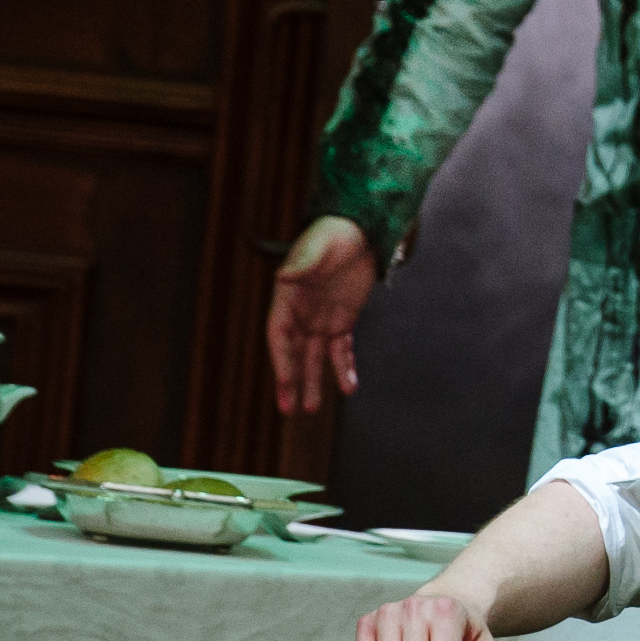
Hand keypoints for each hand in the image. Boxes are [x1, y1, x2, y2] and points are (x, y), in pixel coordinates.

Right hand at [266, 216, 377, 416]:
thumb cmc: (333, 235)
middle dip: (291, 381)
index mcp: (288, 297)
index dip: (281, 360)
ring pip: (314, 357)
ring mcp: (320, 318)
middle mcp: (301, 313)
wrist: (359, 231)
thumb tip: (285, 276)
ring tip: (312, 407)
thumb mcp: (319, 247)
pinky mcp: (342, 320)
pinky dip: (344, 367)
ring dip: (313, 381)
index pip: (279, 335)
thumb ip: (303, 264)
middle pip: (293, 353)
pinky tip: (349, 386)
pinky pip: (341, 349)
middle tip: (289, 410)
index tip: (285, 382)